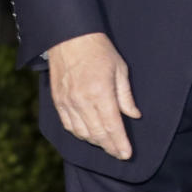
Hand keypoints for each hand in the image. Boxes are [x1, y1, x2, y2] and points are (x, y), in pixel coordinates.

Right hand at [48, 31, 140, 160]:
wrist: (69, 37)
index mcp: (100, 93)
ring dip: (95, 142)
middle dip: (110, 147)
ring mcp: (67, 102)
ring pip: (81, 133)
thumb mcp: (120, 69)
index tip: (126, 154)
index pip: (112, 126)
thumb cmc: (99, 50)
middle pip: (97, 134)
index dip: (120, 143)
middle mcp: (82, 101)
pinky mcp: (57, 101)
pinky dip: (78, 134)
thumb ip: (126, 96)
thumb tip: (134, 116)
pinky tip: (88, 135)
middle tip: (119, 154)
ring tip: (107, 145)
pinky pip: (68, 125)